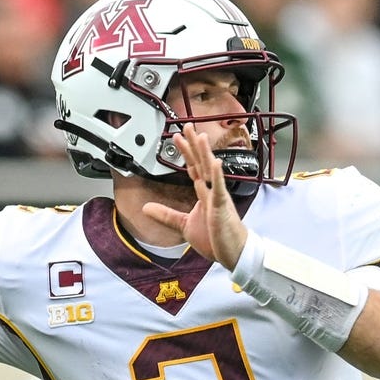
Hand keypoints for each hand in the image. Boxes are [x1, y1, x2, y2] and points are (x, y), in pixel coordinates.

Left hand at [141, 124, 247, 268]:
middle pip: (201, 163)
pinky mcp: (222, 209)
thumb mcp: (184, 225)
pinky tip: (215, 163)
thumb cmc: (216, 238)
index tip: (178, 137)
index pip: (193, 168)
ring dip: (205, 153)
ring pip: (211, 171)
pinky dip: (217, 176)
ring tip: (200, 136)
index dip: (185, 152)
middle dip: (194, 145)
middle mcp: (212, 192)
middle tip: (187, 126)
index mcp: (204, 194)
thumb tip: (146, 208)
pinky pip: (220, 189)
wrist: (234, 254)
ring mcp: (218, 198)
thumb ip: (166, 215)